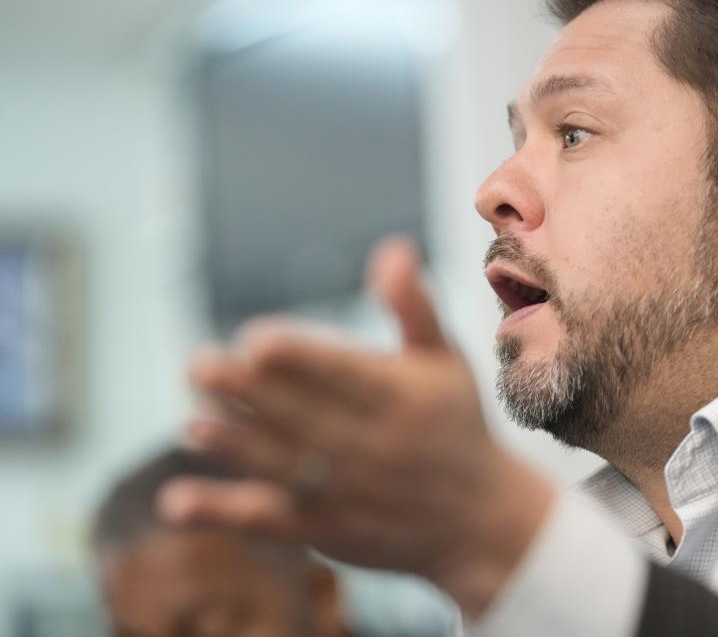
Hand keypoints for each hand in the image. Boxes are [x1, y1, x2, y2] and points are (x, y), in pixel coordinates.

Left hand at [158, 237, 555, 615]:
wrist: (479, 521)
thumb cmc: (456, 424)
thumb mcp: (448, 361)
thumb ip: (415, 307)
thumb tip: (394, 248)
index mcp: (405, 400)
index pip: (347, 376)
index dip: (302, 359)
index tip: (256, 339)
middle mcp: (377, 448)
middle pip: (305, 419)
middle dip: (249, 394)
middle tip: (198, 364)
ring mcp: (350, 493)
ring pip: (284, 467)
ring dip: (235, 444)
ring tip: (193, 420)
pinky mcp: (327, 531)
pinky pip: (270, 523)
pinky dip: (224, 514)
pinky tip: (177, 502)